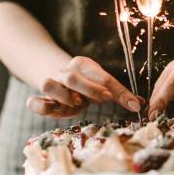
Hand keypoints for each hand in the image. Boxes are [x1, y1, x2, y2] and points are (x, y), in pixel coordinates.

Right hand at [27, 56, 142, 117]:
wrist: (59, 77)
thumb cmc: (86, 85)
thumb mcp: (103, 86)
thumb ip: (119, 94)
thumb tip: (139, 105)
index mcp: (83, 65)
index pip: (102, 76)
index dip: (117, 90)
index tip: (132, 104)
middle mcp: (65, 72)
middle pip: (71, 77)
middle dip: (89, 89)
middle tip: (104, 98)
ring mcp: (51, 85)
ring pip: (48, 85)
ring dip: (63, 96)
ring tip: (76, 103)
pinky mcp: (41, 100)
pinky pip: (33, 101)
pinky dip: (39, 106)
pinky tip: (50, 109)